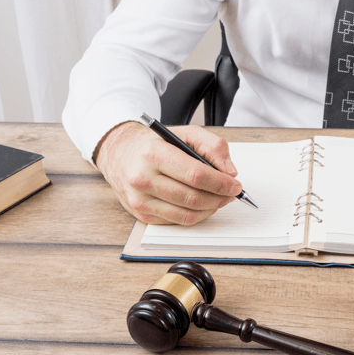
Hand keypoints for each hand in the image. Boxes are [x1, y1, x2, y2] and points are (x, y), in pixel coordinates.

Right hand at [95, 122, 242, 224]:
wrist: (118, 153)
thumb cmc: (153, 144)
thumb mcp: (185, 133)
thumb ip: (212, 146)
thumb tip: (229, 171)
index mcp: (154, 154)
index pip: (195, 175)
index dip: (221, 183)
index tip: (235, 185)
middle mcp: (143, 179)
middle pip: (193, 198)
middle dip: (219, 198)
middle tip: (231, 193)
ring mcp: (140, 200)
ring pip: (186, 214)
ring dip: (210, 209)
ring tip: (219, 199)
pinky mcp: (141, 214)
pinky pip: (176, 221)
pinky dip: (195, 215)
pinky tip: (202, 205)